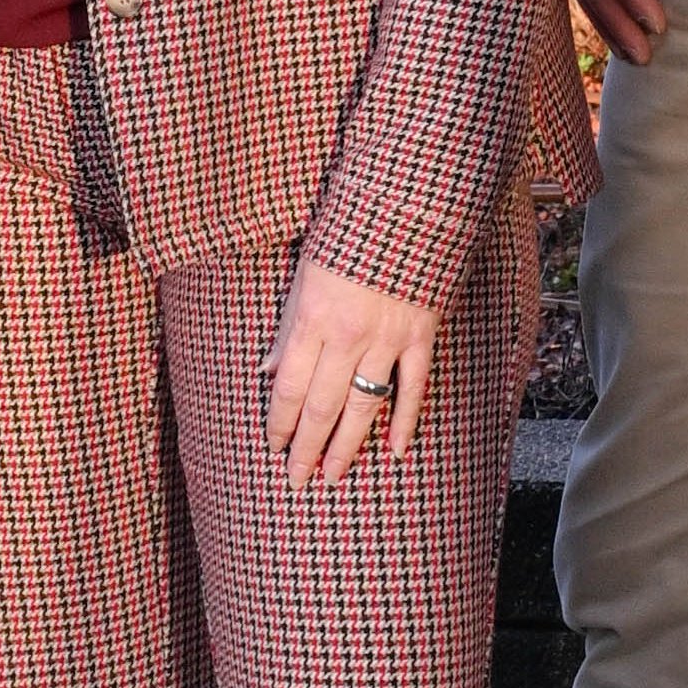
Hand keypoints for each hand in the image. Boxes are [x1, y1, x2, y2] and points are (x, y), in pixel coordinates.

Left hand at [261, 252, 439, 489]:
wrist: (405, 207)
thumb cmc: (346, 236)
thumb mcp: (302, 276)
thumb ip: (288, 328)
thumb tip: (267, 369)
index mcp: (311, 320)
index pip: (289, 388)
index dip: (279, 423)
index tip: (273, 448)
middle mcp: (347, 336)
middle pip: (322, 406)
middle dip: (306, 447)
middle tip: (297, 480)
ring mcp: (387, 339)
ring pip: (364, 405)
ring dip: (347, 446)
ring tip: (334, 476)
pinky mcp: (421, 335)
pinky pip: (413, 387)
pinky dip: (406, 421)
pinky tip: (396, 449)